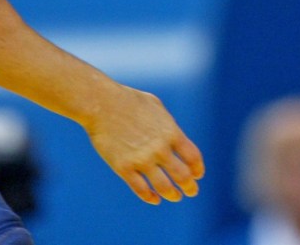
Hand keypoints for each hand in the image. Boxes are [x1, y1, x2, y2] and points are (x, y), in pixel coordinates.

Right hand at [86, 85, 204, 203]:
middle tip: (191, 192)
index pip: (192, 156)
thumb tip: (173, 136)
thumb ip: (167, 124)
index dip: (197, 169)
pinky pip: (140, 189)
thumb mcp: (156, 107)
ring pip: (164, 186)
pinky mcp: (123, 168)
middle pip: (182, 175)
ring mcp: (142, 159)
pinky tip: (154, 199)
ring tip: (175, 196)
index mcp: (171, 132)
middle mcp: (160, 148)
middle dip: (189, 186)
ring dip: (173, 194)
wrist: (101, 104)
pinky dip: (150, 197)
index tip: (198, 175)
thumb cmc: (129, 100)